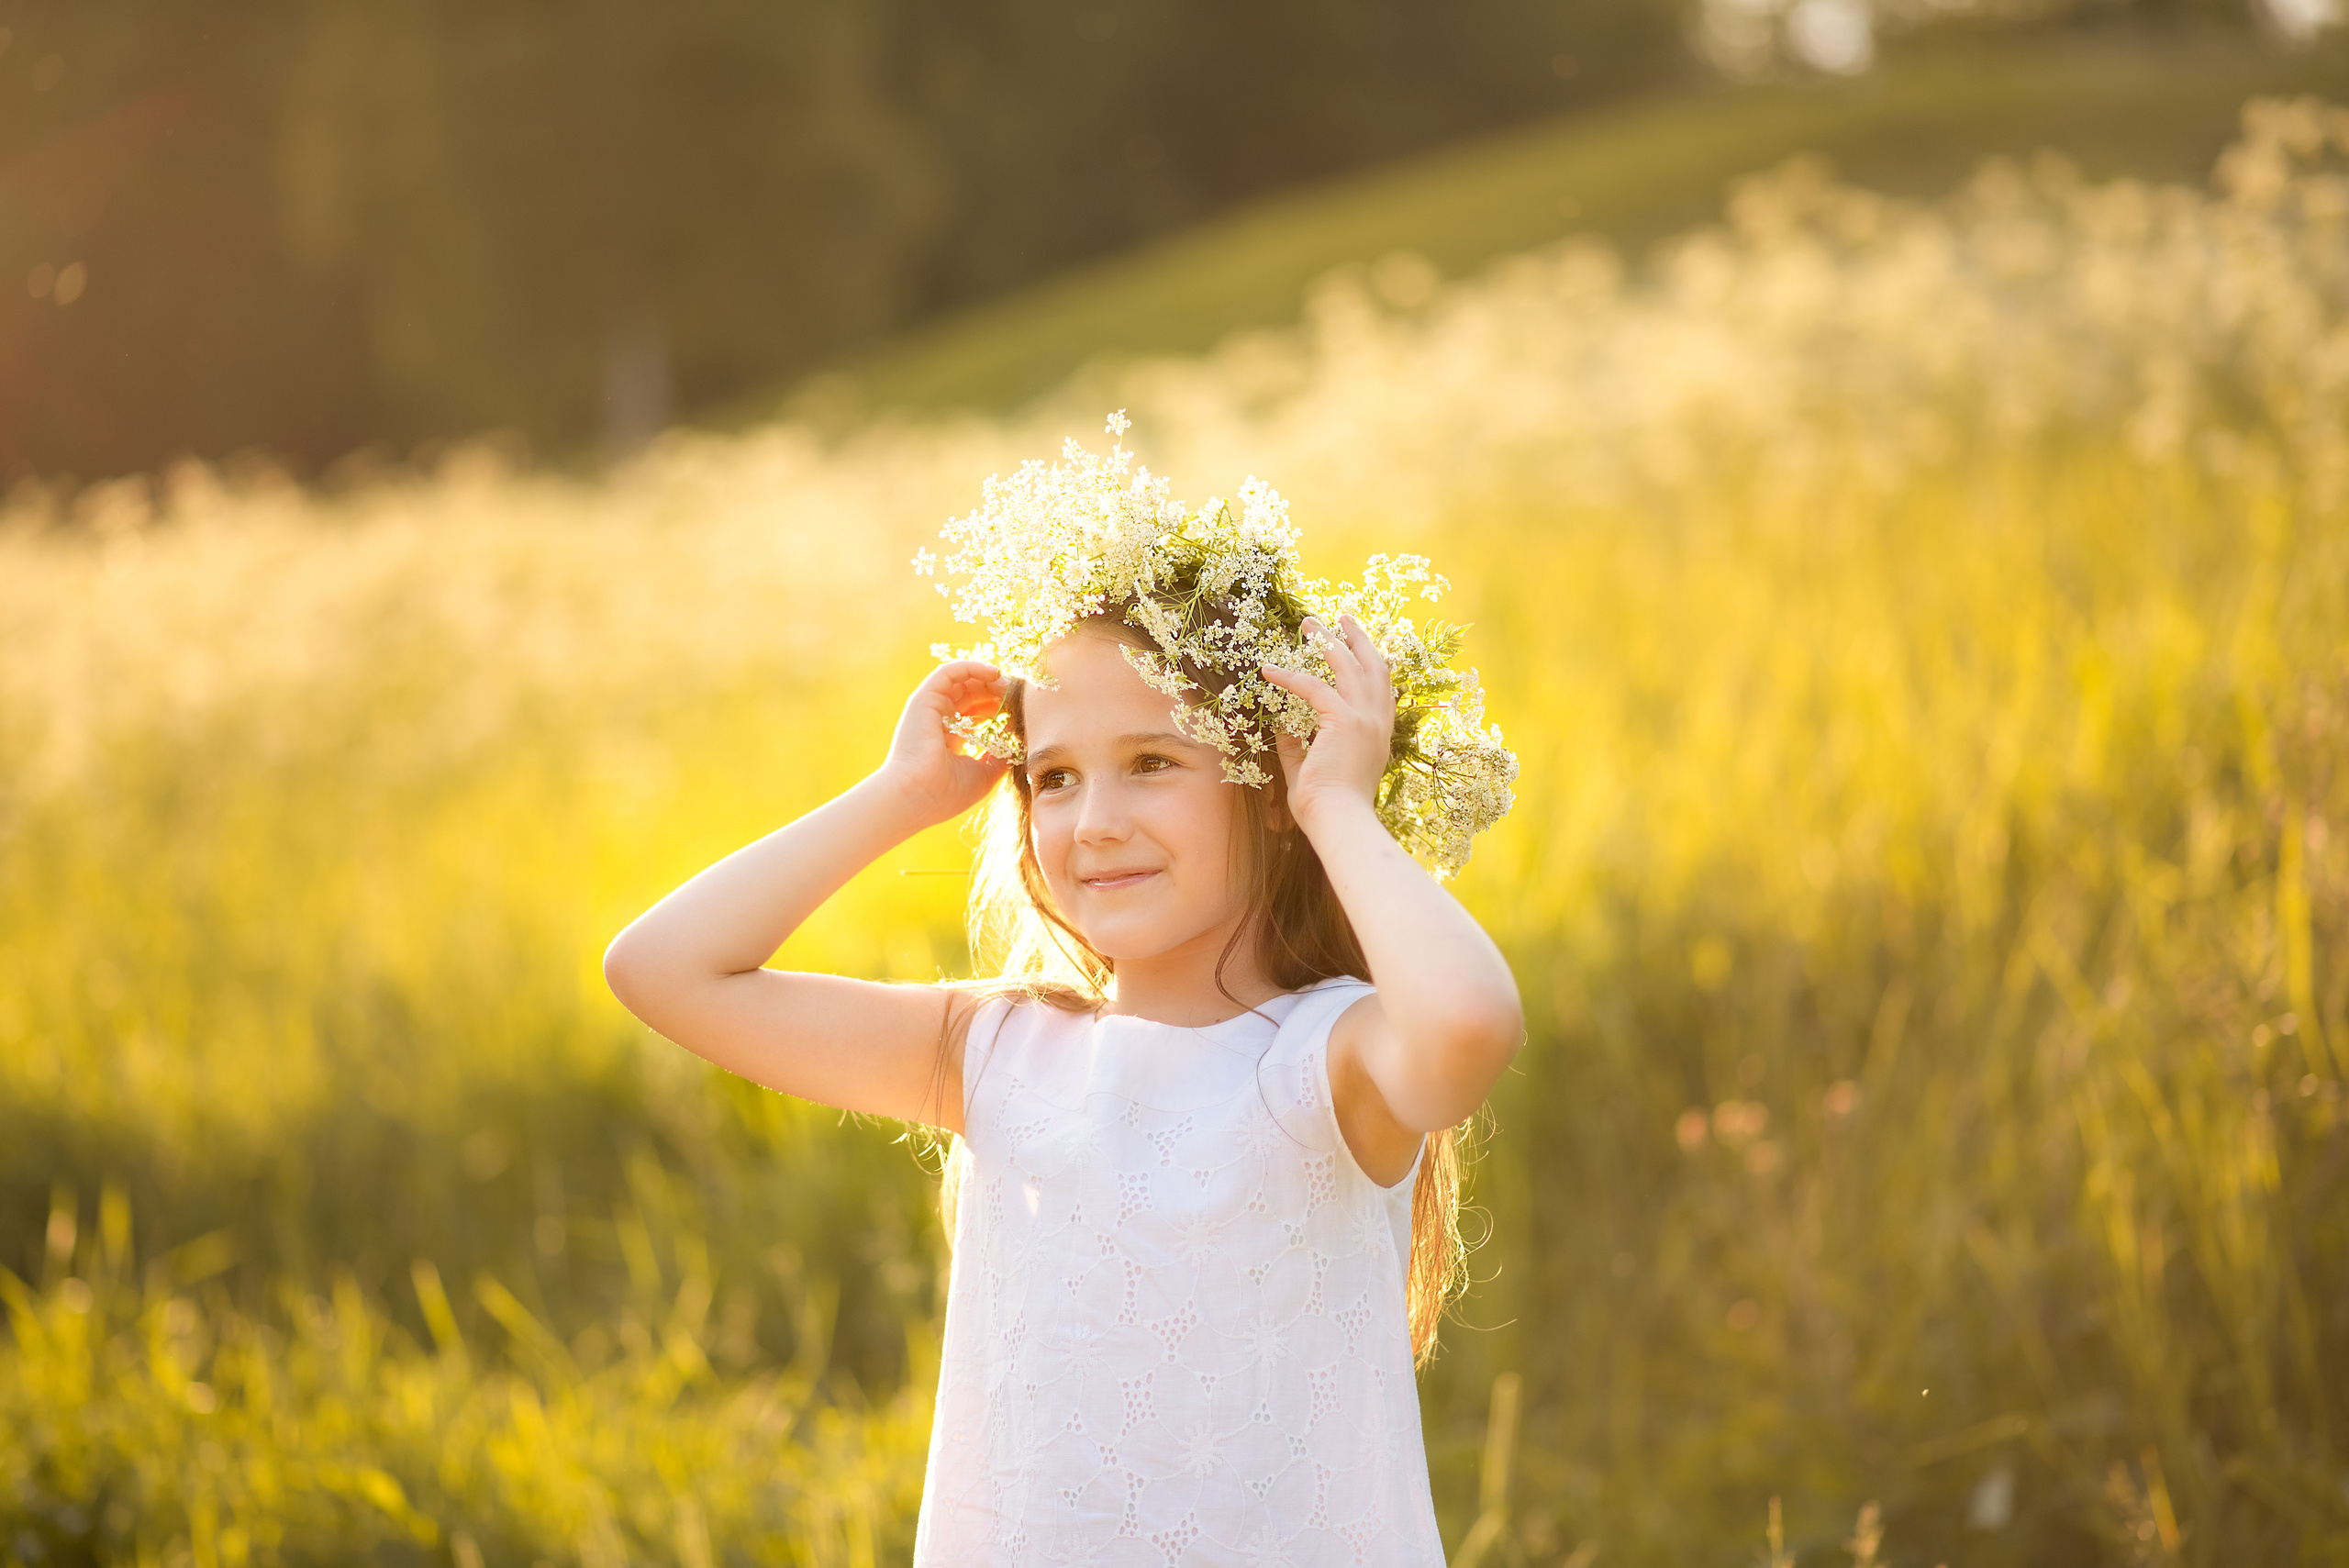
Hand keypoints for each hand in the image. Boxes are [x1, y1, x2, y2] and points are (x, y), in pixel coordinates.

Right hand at [875, 660, 1007, 825]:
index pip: (977, 714)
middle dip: (998, 692)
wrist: (916, 795)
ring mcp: (930, 708)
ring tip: (1010, 686)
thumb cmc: (947, 793)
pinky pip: (950, 672)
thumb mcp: (984, 775)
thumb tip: (1017, 740)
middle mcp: (939, 721)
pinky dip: (973, 667)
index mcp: (949, 739)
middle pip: (973, 695)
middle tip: (1019, 696)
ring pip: (963, 681)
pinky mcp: (925, 698)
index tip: (1020, 711)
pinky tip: (995, 674)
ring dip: (989, 679)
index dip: (1000, 708)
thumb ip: (1000, 757)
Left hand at [1259, 613, 1394, 832]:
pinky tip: (1269, 670)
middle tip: (1340, 618)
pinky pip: (1314, 688)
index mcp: (1377, 736)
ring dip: (1328, 641)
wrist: (1338, 822)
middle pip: (1374, 668)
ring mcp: (1366, 720)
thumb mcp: (1310, 769)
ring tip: (1309, 623)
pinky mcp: (1345, 721)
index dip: (1369, 665)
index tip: (1355, 648)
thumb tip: (1283, 724)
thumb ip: (1299, 745)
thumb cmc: (1326, 807)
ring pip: (1349, 666)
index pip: (1380, 692)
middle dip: (1357, 639)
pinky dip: (1290, 677)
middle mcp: (1378, 724)